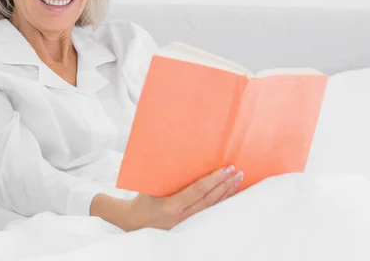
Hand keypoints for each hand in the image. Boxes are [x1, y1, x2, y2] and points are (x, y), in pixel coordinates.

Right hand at [122, 165, 243, 230]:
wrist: (133, 220)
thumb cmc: (141, 197)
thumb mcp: (149, 183)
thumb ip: (164, 170)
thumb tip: (174, 147)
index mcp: (171, 205)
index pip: (198, 190)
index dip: (215, 179)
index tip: (227, 169)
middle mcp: (180, 215)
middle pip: (208, 199)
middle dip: (224, 185)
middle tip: (237, 172)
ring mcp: (184, 221)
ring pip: (210, 206)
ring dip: (225, 192)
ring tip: (237, 180)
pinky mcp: (187, 222)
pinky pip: (207, 210)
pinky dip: (219, 200)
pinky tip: (227, 192)